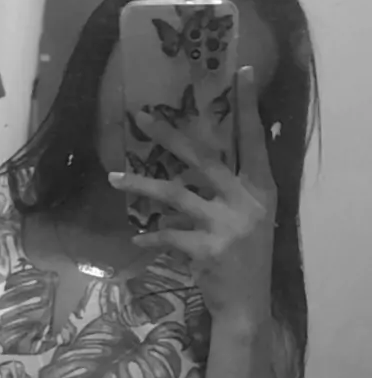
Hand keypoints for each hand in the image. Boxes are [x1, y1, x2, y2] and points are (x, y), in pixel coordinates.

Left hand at [109, 67, 276, 327]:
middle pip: (204, 158)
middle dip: (171, 135)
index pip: (255, 140)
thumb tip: (196, 164)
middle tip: (142, 117)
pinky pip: (168, 234)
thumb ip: (231, 190)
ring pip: (175, 193)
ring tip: (115, 177)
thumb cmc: (247, 258)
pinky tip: (136, 238)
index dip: (247, 107)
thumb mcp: (252, 218)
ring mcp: (227, 225)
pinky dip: (150, 236)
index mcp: (262, 189)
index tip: (240, 72)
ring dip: (141, 183)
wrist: (247, 305)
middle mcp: (247, 201)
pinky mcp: (207, 249)